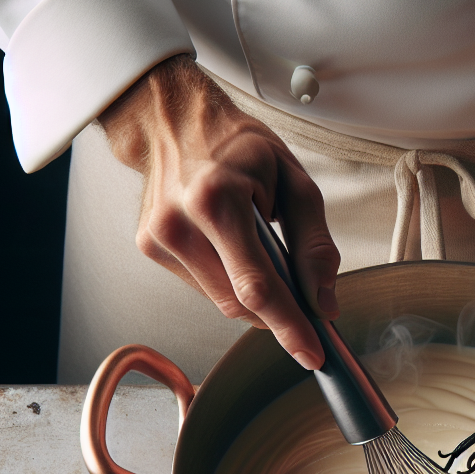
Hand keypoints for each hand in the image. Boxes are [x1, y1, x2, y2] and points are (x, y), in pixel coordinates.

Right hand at [98, 54, 338, 368]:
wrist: (173, 119)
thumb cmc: (238, 145)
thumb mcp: (296, 182)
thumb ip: (314, 246)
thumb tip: (324, 302)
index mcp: (216, 200)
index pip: (257, 287)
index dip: (288, 327)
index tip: (311, 354)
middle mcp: (179, 223)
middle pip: (239, 304)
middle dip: (278, 314)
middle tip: (305, 308)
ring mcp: (158, 238)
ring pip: (222, 303)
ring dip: (254, 297)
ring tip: (265, 257)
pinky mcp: (150, 248)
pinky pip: (205, 288)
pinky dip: (230, 282)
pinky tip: (234, 250)